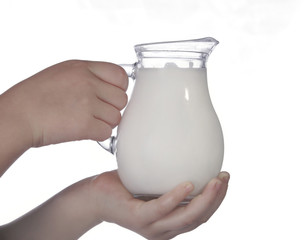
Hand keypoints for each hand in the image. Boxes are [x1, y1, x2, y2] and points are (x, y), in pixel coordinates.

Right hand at [0, 60, 127, 146]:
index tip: (111, 96)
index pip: (120, 75)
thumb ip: (88, 76)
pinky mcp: (85, 125)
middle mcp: (88, 83)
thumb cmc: (35, 96)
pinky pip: (107, 132)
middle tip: (96, 112)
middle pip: (121, 99)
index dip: (119, 88)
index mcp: (82, 68)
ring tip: (88, 121)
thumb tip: (110, 86)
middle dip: (111, 108)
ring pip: (116, 117)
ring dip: (105, 122)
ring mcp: (87, 104)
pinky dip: (98, 135)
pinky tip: (85, 131)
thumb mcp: (63, 73)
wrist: (18, 116)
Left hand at [91, 170, 229, 239]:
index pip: (201, 215)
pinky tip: (188, 184)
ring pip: (186, 217)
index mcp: (170, 221)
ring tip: (215, 180)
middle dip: (216, 199)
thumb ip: (168, 175)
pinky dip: (176, 197)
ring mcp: (152, 227)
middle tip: (225, 178)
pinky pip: (161, 208)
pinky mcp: (139, 219)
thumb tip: (184, 149)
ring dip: (204, 199)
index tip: (225, 178)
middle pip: (199, 218)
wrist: (95, 197)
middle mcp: (165, 229)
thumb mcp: (151, 180)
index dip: (217, 200)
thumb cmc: (124, 187)